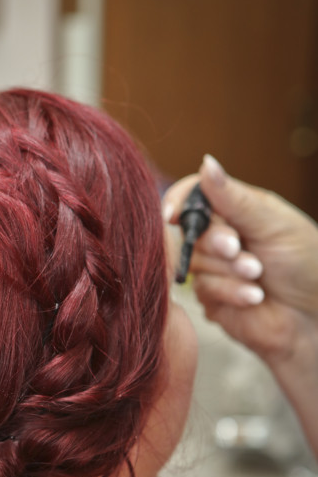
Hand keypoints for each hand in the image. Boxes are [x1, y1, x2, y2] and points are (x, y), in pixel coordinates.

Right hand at [164, 156, 317, 370]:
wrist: (315, 313)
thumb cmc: (305, 261)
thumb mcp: (272, 223)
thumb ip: (234, 198)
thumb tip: (206, 162)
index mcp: (233, 210)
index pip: (192, 197)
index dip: (177, 203)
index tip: (172, 215)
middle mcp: (218, 238)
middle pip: (189, 232)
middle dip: (215, 242)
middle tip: (238, 249)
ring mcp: (212, 270)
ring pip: (195, 264)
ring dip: (229, 270)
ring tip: (258, 275)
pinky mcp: (211, 300)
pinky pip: (204, 291)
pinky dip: (231, 292)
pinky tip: (254, 296)